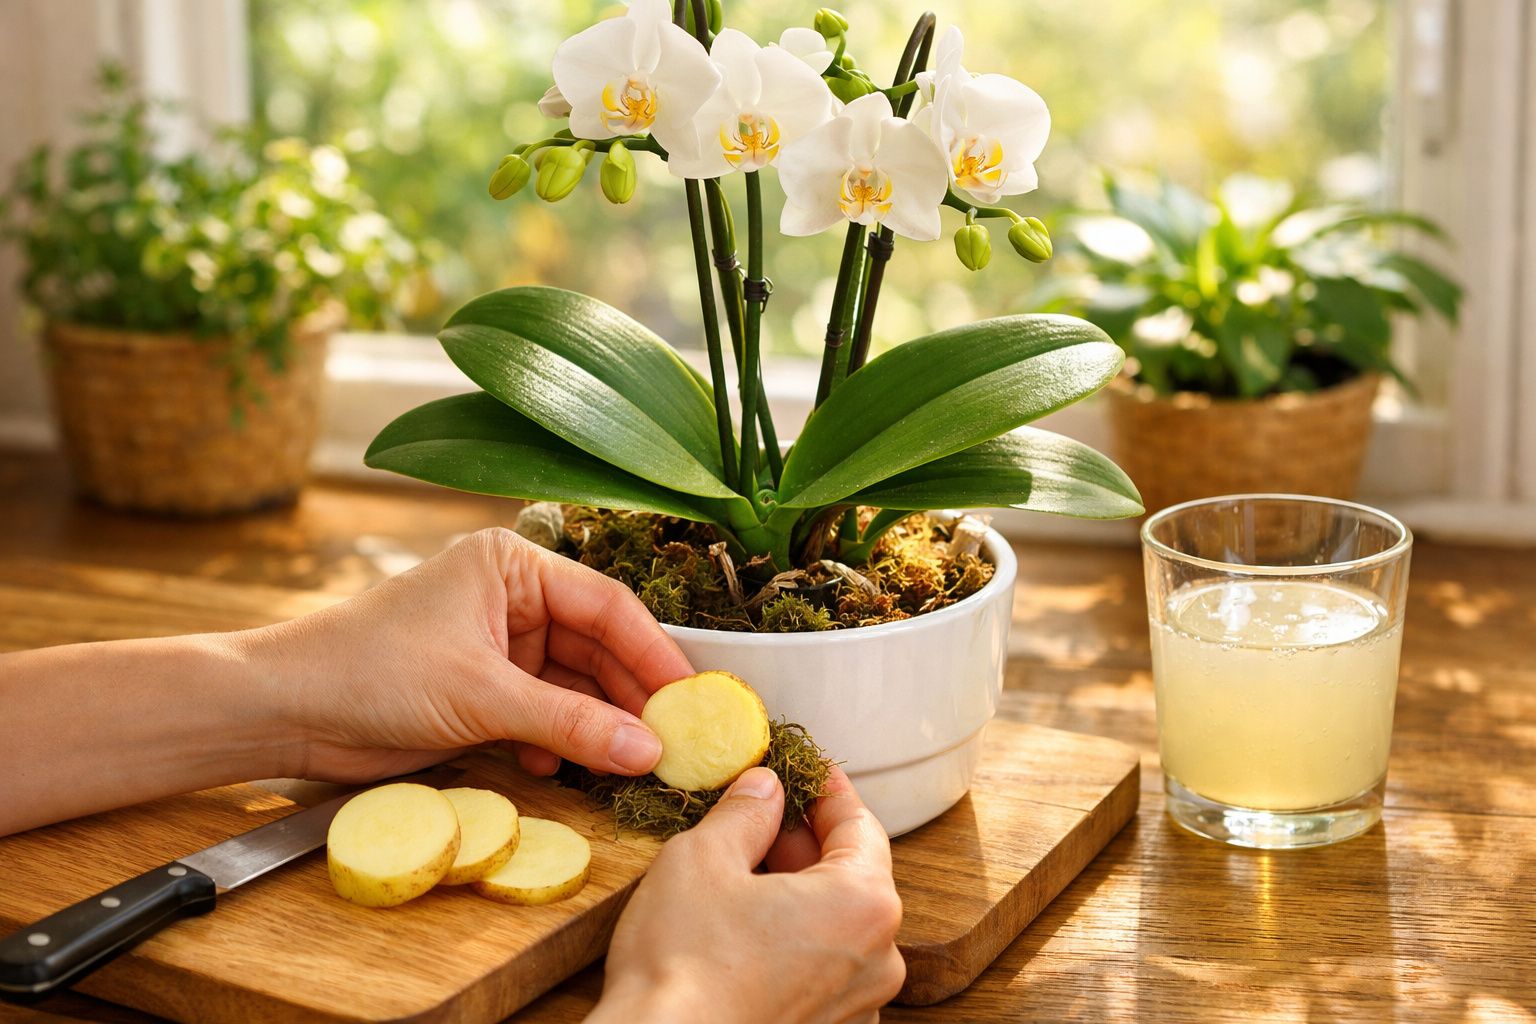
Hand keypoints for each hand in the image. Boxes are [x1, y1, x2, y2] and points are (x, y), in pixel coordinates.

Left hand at [241, 527, 692, 781]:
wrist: (284, 711)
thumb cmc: (370, 670)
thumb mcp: (482, 696)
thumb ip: (570, 725)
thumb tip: (647, 750)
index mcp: (513, 567)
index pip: (608, 606)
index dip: (655, 654)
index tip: (693, 698)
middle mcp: (512, 599)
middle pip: (597, 648)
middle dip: (630, 697)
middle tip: (674, 740)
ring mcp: (498, 647)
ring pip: (573, 687)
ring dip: (596, 727)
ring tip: (630, 763)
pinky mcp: (482, 691)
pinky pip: (544, 715)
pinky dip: (558, 742)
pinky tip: (566, 767)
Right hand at [591, 766, 905, 1023]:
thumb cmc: (682, 963)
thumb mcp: (703, 858)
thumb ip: (745, 813)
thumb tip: (764, 789)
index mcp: (865, 905)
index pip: (860, 826)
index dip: (828, 791)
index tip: (809, 770)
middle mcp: (878, 961)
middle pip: (853, 878)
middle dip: (808, 842)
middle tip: (765, 812)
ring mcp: (856, 1008)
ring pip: (836, 927)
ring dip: (799, 893)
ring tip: (747, 868)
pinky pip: (821, 971)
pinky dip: (794, 941)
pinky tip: (747, 927)